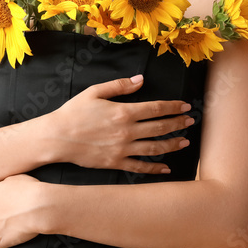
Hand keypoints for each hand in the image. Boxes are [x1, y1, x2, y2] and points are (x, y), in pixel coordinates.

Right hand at [47, 74, 193, 173]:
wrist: (57, 138)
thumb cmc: (74, 112)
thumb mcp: (95, 92)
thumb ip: (119, 86)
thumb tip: (140, 80)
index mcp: (123, 112)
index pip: (156, 108)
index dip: (173, 107)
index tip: (184, 106)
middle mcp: (126, 131)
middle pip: (160, 127)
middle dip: (177, 124)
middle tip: (190, 121)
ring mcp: (122, 149)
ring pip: (154, 148)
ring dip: (172, 144)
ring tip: (185, 142)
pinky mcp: (115, 163)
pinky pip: (140, 167)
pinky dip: (155, 168)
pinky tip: (166, 167)